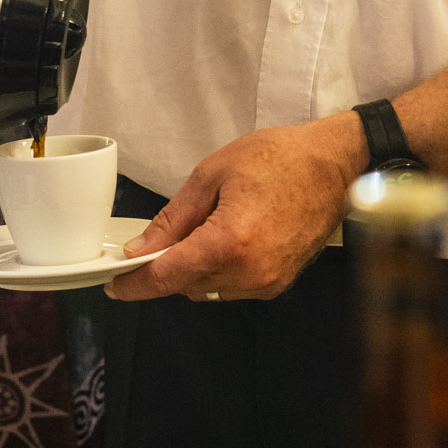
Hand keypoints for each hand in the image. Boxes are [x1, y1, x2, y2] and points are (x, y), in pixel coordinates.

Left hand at [106, 113, 368, 302]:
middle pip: (185, 285)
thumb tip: (138, 251)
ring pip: (207, 289)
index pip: (166, 277)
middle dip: (166, 267)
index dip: (134, 285)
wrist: (336, 165)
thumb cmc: (276, 158)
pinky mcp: (279, 284)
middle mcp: (248, 273)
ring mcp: (266, 283)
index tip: (112, 284)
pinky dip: (219, 270)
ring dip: (194, 269)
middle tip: (161, 237)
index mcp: (229, 242)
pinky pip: (232, 288)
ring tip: (205, 229)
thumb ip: (172, 219)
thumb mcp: (213, 174)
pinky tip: (228, 239)